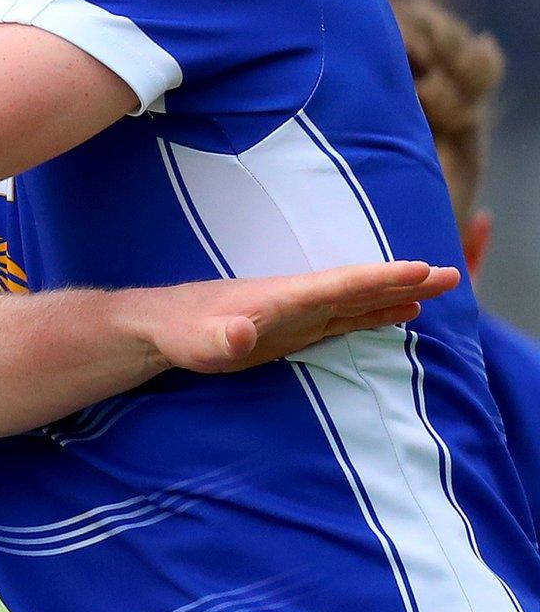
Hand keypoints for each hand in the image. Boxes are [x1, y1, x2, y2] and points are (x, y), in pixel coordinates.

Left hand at [139, 260, 459, 372]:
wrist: (158, 328)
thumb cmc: (178, 333)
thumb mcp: (198, 341)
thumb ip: (219, 339)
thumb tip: (237, 335)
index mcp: (282, 297)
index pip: (341, 284)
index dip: (381, 277)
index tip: (423, 270)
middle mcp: (295, 300)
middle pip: (359, 287)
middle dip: (404, 280)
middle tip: (454, 275)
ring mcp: (295, 313)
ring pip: (355, 300)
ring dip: (394, 293)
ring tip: (436, 289)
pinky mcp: (290, 329)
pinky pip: (341, 318)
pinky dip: (371, 313)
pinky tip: (394, 312)